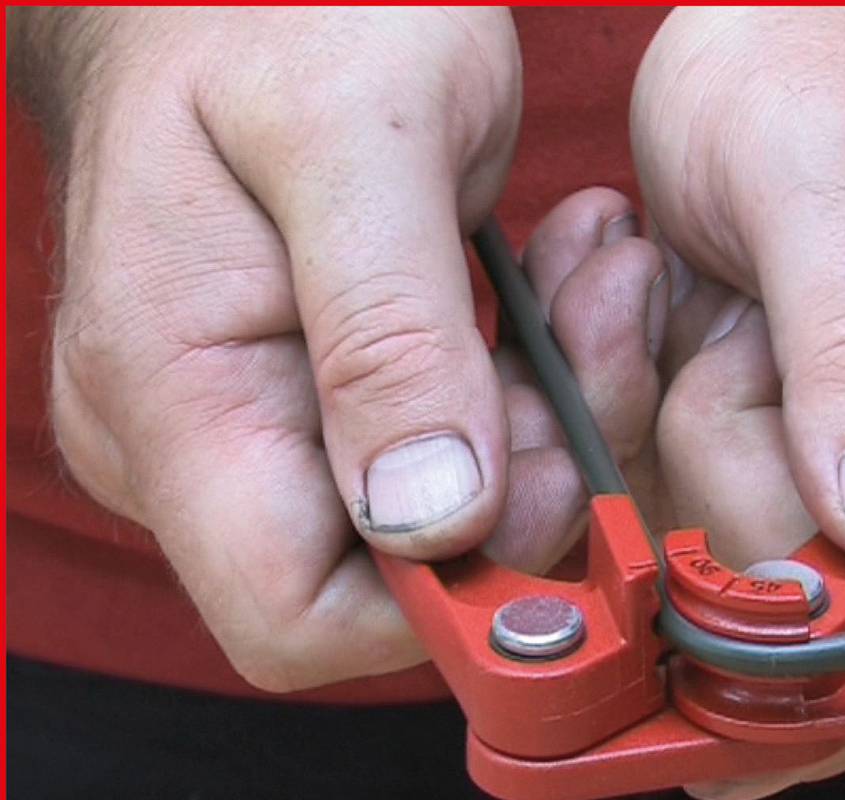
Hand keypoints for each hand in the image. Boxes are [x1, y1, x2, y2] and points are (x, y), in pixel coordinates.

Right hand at [27, 7, 666, 690]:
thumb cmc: (283, 11)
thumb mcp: (355, 136)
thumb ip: (386, 334)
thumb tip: (433, 520)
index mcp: (175, 398)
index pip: (297, 617)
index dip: (444, 593)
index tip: (549, 465)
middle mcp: (201, 443)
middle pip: (390, 577)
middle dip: (524, 484)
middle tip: (592, 326)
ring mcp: (262, 421)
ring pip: (441, 516)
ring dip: (542, 420)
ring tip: (588, 280)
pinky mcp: (324, 393)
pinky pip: (448, 446)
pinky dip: (523, 386)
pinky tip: (558, 286)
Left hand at [632, 7, 844, 799]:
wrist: (816, 9)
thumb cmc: (839, 44)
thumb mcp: (831, 165)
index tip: (727, 551)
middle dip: (743, 471)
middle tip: (728, 328)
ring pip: (770, 541)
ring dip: (700, 426)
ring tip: (711, 296)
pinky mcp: (834, 433)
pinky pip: (727, 488)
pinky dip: (681, 411)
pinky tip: (694, 314)